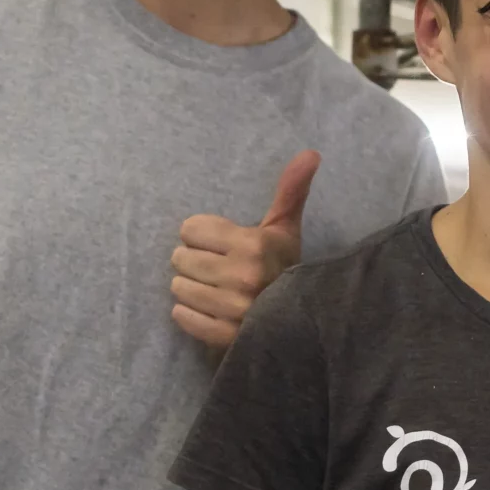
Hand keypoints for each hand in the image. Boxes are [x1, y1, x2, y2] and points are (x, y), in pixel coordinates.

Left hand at [171, 151, 318, 348]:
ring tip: (212, 288)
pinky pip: (182, 316)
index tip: (221, 244)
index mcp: (252, 245)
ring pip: (178, 287)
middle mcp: (240, 276)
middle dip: (194, 261)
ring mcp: (231, 309)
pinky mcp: (222, 336)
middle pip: (180, 258)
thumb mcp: (285, 228)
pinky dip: (190, 313)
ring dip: (191, 287)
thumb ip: (290, 190)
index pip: (191, 228)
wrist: (301, 321)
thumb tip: (310, 152)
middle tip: (215, 267)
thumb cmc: (286, 267)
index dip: (203, 234)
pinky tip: (208, 309)